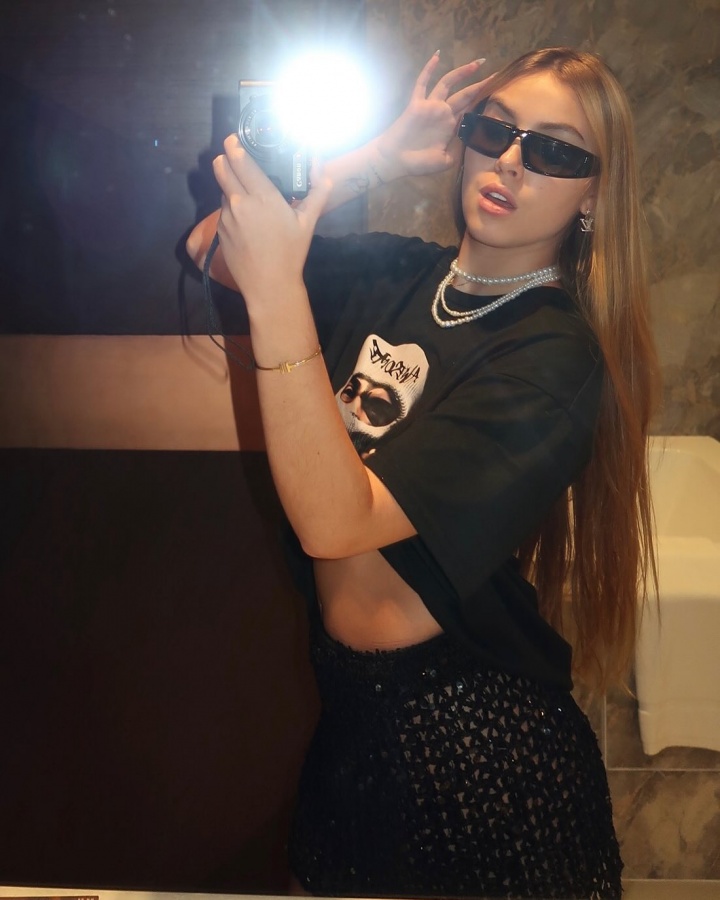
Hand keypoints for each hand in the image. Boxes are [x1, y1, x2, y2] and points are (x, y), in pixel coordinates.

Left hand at [212, 136, 330, 304]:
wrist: (269, 285)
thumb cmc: (291, 253)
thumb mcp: (308, 224)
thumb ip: (317, 195)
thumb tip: (327, 176)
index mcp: (262, 196)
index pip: (240, 161)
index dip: (234, 146)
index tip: (233, 140)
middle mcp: (240, 202)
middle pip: (221, 168)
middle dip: (224, 159)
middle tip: (231, 156)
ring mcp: (226, 217)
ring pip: (223, 191)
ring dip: (230, 187)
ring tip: (244, 195)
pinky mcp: (220, 231)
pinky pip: (223, 212)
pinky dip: (230, 209)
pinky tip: (244, 220)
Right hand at [375, 53, 491, 177]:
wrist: (395, 161)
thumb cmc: (418, 163)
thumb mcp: (445, 161)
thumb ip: (458, 152)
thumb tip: (470, 142)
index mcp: (450, 126)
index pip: (469, 109)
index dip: (482, 100)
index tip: (497, 91)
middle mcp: (442, 113)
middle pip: (465, 94)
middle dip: (481, 84)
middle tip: (498, 74)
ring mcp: (430, 106)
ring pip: (448, 83)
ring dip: (463, 72)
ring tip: (478, 63)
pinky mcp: (417, 103)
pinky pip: (422, 83)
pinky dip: (429, 69)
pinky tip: (437, 55)